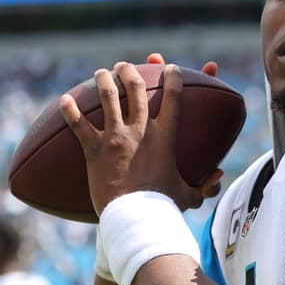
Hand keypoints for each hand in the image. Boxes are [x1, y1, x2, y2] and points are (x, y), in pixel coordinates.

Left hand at [61, 61, 219, 214]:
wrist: (137, 218)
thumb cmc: (163, 207)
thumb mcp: (189, 196)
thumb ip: (205, 186)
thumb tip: (219, 177)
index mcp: (166, 137)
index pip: (174, 97)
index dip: (173, 77)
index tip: (171, 68)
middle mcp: (141, 130)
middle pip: (137, 89)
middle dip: (130, 72)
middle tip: (125, 66)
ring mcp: (116, 138)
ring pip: (108, 98)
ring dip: (104, 80)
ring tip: (101, 72)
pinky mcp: (95, 150)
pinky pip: (79, 125)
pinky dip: (70, 110)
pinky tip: (65, 98)